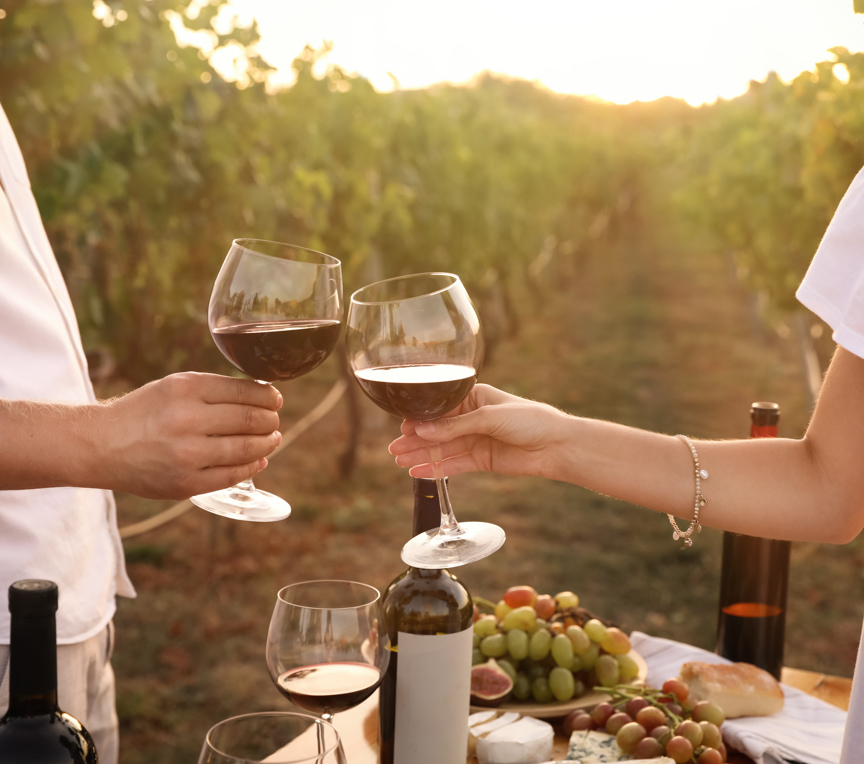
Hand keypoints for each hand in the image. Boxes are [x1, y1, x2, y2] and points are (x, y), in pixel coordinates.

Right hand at [96, 372, 282, 498]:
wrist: (101, 446)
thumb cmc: (145, 412)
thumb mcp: (174, 386)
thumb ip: (215, 390)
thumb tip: (262, 395)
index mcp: (186, 389)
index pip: (245, 392)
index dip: (269, 397)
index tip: (276, 399)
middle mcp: (187, 420)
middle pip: (251, 420)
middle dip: (271, 420)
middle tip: (274, 421)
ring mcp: (187, 455)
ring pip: (247, 448)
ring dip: (268, 444)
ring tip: (272, 439)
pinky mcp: (186, 483)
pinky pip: (233, 475)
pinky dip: (252, 467)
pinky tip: (258, 460)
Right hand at [389, 384, 569, 479]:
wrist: (556, 446)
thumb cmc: (530, 420)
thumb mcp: (489, 417)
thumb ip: (455, 426)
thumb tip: (422, 429)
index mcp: (473, 398)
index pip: (440, 408)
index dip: (421, 418)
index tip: (403, 427)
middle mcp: (471, 418)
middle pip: (437, 431)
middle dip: (416, 440)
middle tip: (394, 450)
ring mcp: (475, 440)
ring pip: (442, 449)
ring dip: (421, 456)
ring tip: (399, 462)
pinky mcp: (481, 460)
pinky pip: (453, 465)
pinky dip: (436, 469)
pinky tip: (418, 472)